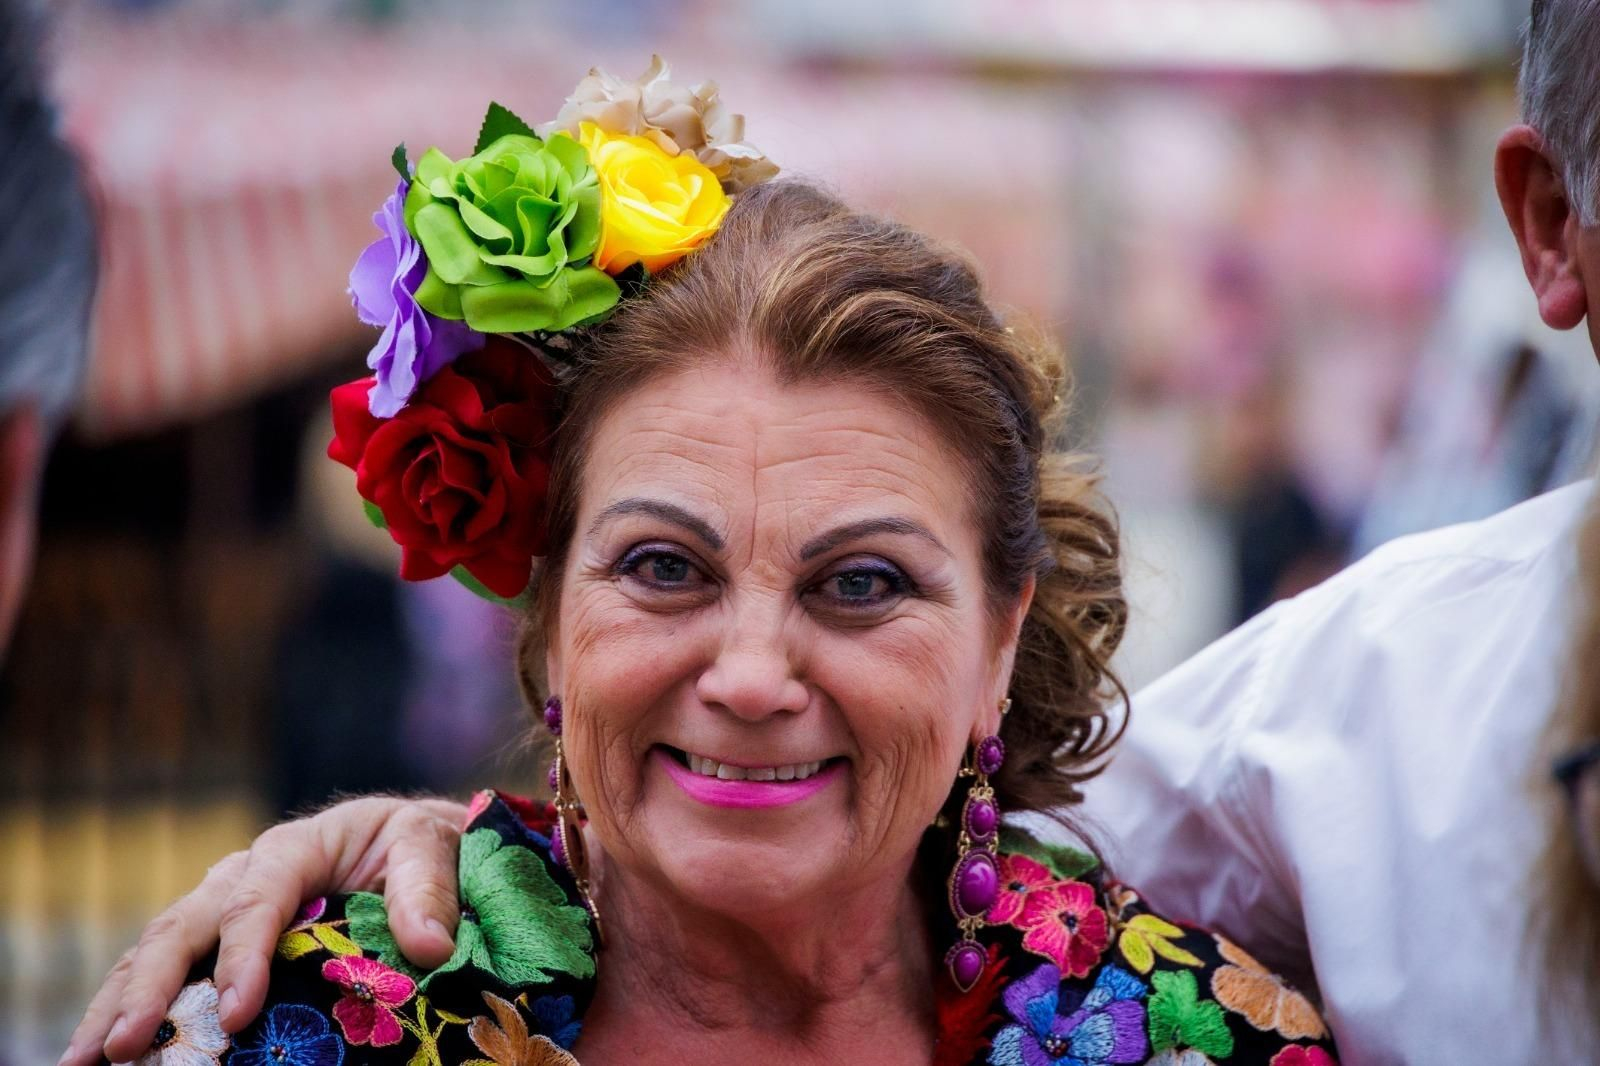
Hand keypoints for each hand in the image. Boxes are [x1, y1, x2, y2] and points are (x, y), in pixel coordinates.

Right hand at [61, 795, 467, 1065]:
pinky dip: (133, 1007)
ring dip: (118, 1003)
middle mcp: (246, 873)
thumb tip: (429, 945)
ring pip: (157, 949)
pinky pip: (169, 971)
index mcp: (296, 847)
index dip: (242, 955)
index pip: (258, 899)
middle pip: (184, 926)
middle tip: (125, 1047)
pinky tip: (107, 1053)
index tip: (237, 1011)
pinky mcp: (219, 939)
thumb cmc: (424, 844)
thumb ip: (426, 890)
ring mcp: (224, 906)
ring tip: (84, 1061)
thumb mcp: (432, 846)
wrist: (421, 844)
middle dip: (149, 986)